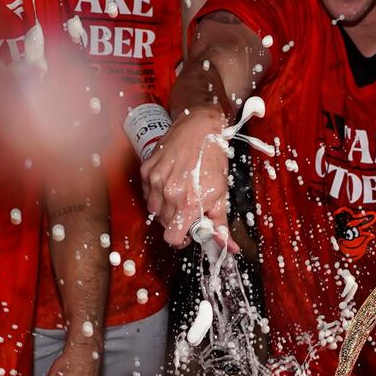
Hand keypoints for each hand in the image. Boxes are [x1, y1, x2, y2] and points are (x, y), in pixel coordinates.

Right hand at [143, 106, 230, 249]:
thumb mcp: (221, 193)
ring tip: (178, 194)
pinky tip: (169, 183)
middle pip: (164, 225)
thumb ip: (220, 223)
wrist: (199, 127)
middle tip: (187, 208)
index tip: (187, 232)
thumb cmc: (212, 158)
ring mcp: (155, 181)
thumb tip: (229, 248)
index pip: (173, 238)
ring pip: (154, 210)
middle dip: (176, 221)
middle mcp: (169, 194)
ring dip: (165, 208)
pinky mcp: (147, 170)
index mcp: (189, 203)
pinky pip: (147, 193)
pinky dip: (156, 193)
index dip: (180, 239)